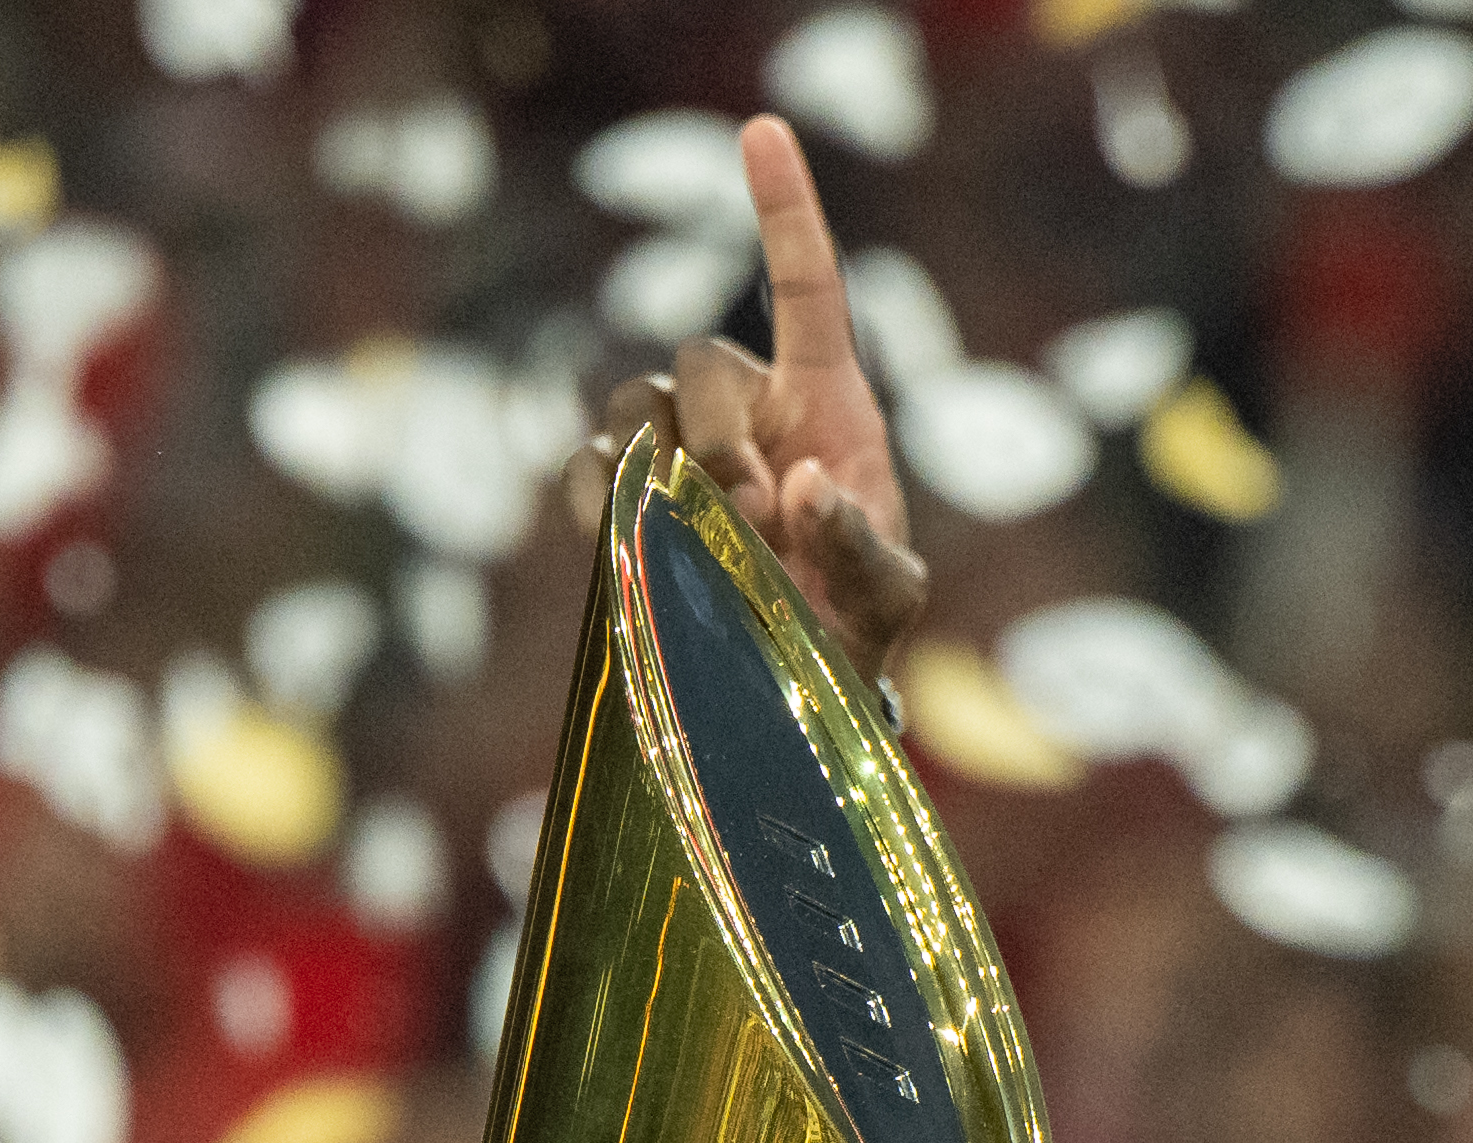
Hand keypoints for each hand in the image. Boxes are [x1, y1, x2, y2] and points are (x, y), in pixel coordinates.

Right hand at [608, 119, 924, 658]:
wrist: (795, 682)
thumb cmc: (855, 622)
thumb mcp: (888, 595)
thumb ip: (863, 545)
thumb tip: (804, 488)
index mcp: (824, 402)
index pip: (806, 285)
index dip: (786, 208)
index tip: (764, 130)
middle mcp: (745, 408)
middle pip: (698, 362)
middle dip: (717, 437)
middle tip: (753, 518)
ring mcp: (677, 449)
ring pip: (634, 408)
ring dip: (663, 469)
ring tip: (709, 545)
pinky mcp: (624, 500)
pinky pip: (585, 468)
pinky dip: (597, 496)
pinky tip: (629, 538)